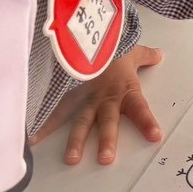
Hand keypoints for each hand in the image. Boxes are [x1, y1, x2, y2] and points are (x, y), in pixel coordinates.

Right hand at [34, 46, 164, 165]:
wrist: (87, 32)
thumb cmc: (110, 44)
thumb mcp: (131, 50)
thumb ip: (145, 56)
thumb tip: (159, 54)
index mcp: (124, 89)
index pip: (139, 107)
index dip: (146, 121)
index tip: (155, 136)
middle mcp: (105, 98)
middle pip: (107, 120)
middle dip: (106, 139)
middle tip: (106, 159)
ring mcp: (85, 98)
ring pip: (81, 121)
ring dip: (76, 141)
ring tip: (71, 159)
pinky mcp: (68, 94)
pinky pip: (56, 111)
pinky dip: (43, 126)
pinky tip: (34, 140)